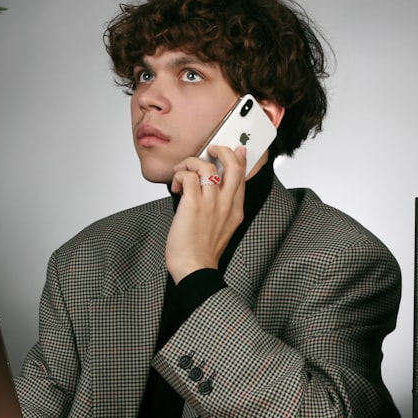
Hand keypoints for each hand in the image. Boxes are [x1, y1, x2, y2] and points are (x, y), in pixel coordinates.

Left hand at [166, 144, 246, 283]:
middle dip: (223, 150)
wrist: (195, 268)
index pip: (242, 177)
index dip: (240, 159)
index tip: (236, 149)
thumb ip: (222, 210)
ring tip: (182, 172)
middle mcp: (226, 204)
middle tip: (211, 149)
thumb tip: (209, 193)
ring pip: (206, 166)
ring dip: (191, 163)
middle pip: (233, 165)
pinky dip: (180, 175)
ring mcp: (211, 203)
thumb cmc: (202, 252)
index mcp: (235, 210)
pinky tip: (176, 186)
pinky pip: (188, 176)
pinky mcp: (193, 204)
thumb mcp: (222, 229)